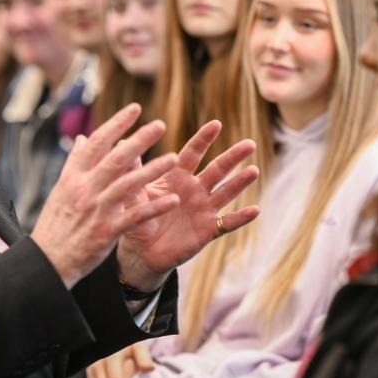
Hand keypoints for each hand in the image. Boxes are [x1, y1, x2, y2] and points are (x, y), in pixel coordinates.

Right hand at [32, 104, 179, 287]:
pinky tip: (173, 200)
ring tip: (174, 158)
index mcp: (73, 176)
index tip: (135, 109)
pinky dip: (155, 207)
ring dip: (152, 170)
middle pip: (115, 158)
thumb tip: (82, 137)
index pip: (97, 143)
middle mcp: (84, 189)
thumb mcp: (61, 189)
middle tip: (160, 125)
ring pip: (128, 184)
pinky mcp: (107, 231)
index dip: (117, 124)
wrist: (47, 261)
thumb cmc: (56, 224)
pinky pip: (135, 216)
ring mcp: (96, 210)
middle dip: (139, 140)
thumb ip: (75, 162)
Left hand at [117, 120, 259, 290]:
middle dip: (233, 157)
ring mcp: (204, 209)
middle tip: (249, 144)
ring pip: (226, 192)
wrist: (141, 253)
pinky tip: (255, 210)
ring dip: (240, 182)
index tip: (216, 124)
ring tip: (254, 171)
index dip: (204, 139)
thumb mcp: (133, 194)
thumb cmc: (137, 219)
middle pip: (217, 169)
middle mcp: (195, 189)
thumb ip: (132, 172)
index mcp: (176, 176)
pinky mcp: (207, 230)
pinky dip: (241, 217)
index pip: (192, 153)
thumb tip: (122, 143)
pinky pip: (227, 223)